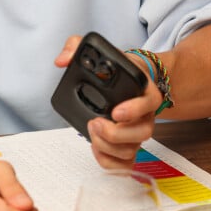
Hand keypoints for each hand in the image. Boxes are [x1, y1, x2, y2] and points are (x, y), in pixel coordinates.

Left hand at [55, 35, 161, 169]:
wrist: (128, 78)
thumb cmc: (115, 68)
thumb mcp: (100, 51)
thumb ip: (77, 47)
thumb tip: (61, 60)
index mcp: (144, 90)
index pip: (149, 102)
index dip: (134, 110)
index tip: (115, 111)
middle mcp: (146, 113)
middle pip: (142, 132)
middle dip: (116, 133)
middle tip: (95, 123)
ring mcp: (138, 131)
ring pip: (133, 149)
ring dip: (110, 147)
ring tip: (92, 133)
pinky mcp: (129, 145)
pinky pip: (126, 163)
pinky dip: (110, 162)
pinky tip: (97, 149)